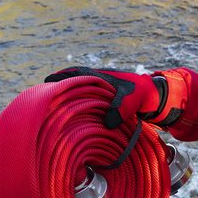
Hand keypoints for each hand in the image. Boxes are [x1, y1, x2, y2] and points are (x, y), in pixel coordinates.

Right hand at [44, 66, 161, 129]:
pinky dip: (76, 104)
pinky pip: (86, 100)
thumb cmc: (143, 95)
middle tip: (41, 94)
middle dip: (58, 87)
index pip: (76, 75)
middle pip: (73, 82)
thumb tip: (108, 122)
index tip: (47, 82)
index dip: (61, 78)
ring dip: (66, 96)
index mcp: (100, 77)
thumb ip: (122, 109)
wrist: (155, 97)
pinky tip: (69, 115)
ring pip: (78, 91)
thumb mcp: (134, 101)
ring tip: (50, 105)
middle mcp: (97, 82)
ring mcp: (100, 91)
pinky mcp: (104, 102)